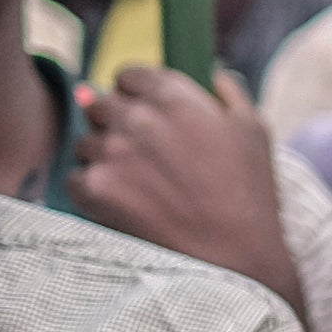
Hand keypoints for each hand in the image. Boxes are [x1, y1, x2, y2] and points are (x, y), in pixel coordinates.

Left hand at [70, 66, 300, 303]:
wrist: (235, 259)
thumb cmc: (250, 196)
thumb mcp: (255, 131)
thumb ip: (229, 91)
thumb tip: (210, 72)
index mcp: (174, 97)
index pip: (128, 75)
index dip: (134, 93)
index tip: (143, 114)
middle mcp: (136, 118)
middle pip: (99, 105)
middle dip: (115, 125)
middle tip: (142, 158)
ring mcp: (112, 152)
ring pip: (86, 143)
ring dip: (104, 160)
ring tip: (139, 189)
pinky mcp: (95, 188)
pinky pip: (76, 179)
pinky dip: (94, 192)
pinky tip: (125, 208)